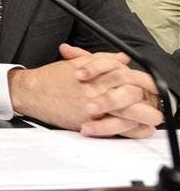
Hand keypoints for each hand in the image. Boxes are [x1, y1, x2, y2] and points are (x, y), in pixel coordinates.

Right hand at [9, 44, 160, 137]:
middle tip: (158, 106)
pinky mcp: (87, 122)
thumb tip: (122, 59)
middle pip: (135, 95)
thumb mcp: (78, 63)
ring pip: (129, 114)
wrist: (31, 91)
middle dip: (150, 101)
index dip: (146, 82)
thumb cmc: (51, 78)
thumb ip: (103, 60)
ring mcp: (94, 107)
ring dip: (144, 118)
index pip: (131, 76)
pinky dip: (128, 131)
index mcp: (98, 74)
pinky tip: (135, 130)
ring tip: (151, 120)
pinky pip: (115, 130)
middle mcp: (98, 89)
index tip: (152, 88)